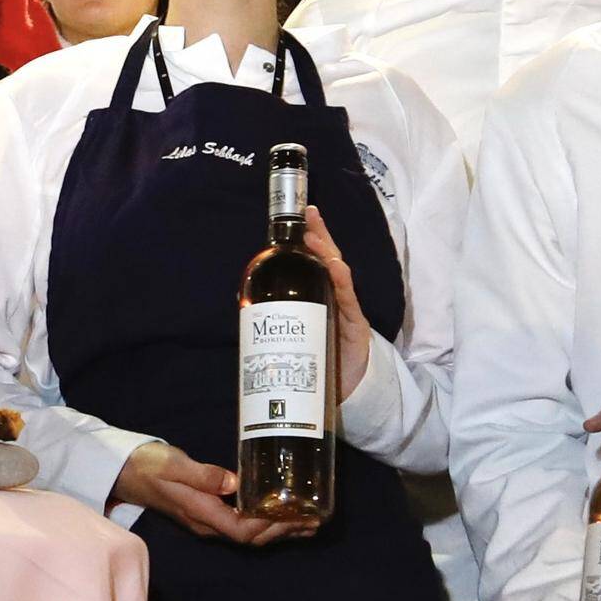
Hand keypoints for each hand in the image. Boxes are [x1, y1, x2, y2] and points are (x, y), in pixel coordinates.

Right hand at [112, 441, 305, 546]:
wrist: (125, 472)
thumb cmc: (149, 465)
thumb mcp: (174, 465)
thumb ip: (203, 474)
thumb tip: (234, 483)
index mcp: (201, 513)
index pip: (243, 530)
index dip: (271, 527)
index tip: (296, 516)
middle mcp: (207, 523)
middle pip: (251, 538)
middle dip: (283, 532)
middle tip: (312, 521)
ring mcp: (207, 520)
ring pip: (248, 535)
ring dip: (278, 531)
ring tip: (306, 523)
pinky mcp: (208, 512)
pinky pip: (242, 524)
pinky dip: (266, 523)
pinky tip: (280, 514)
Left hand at [290, 207, 382, 398]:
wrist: (350, 387)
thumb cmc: (323, 354)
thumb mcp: (301, 332)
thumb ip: (283, 316)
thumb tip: (245, 304)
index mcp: (320, 296)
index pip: (315, 260)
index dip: (311, 236)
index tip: (302, 213)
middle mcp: (335, 297)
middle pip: (329, 260)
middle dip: (320, 236)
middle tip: (309, 216)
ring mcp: (347, 308)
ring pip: (338, 275)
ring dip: (327, 254)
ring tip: (314, 238)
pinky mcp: (356, 325)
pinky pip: (348, 300)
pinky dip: (342, 283)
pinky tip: (335, 269)